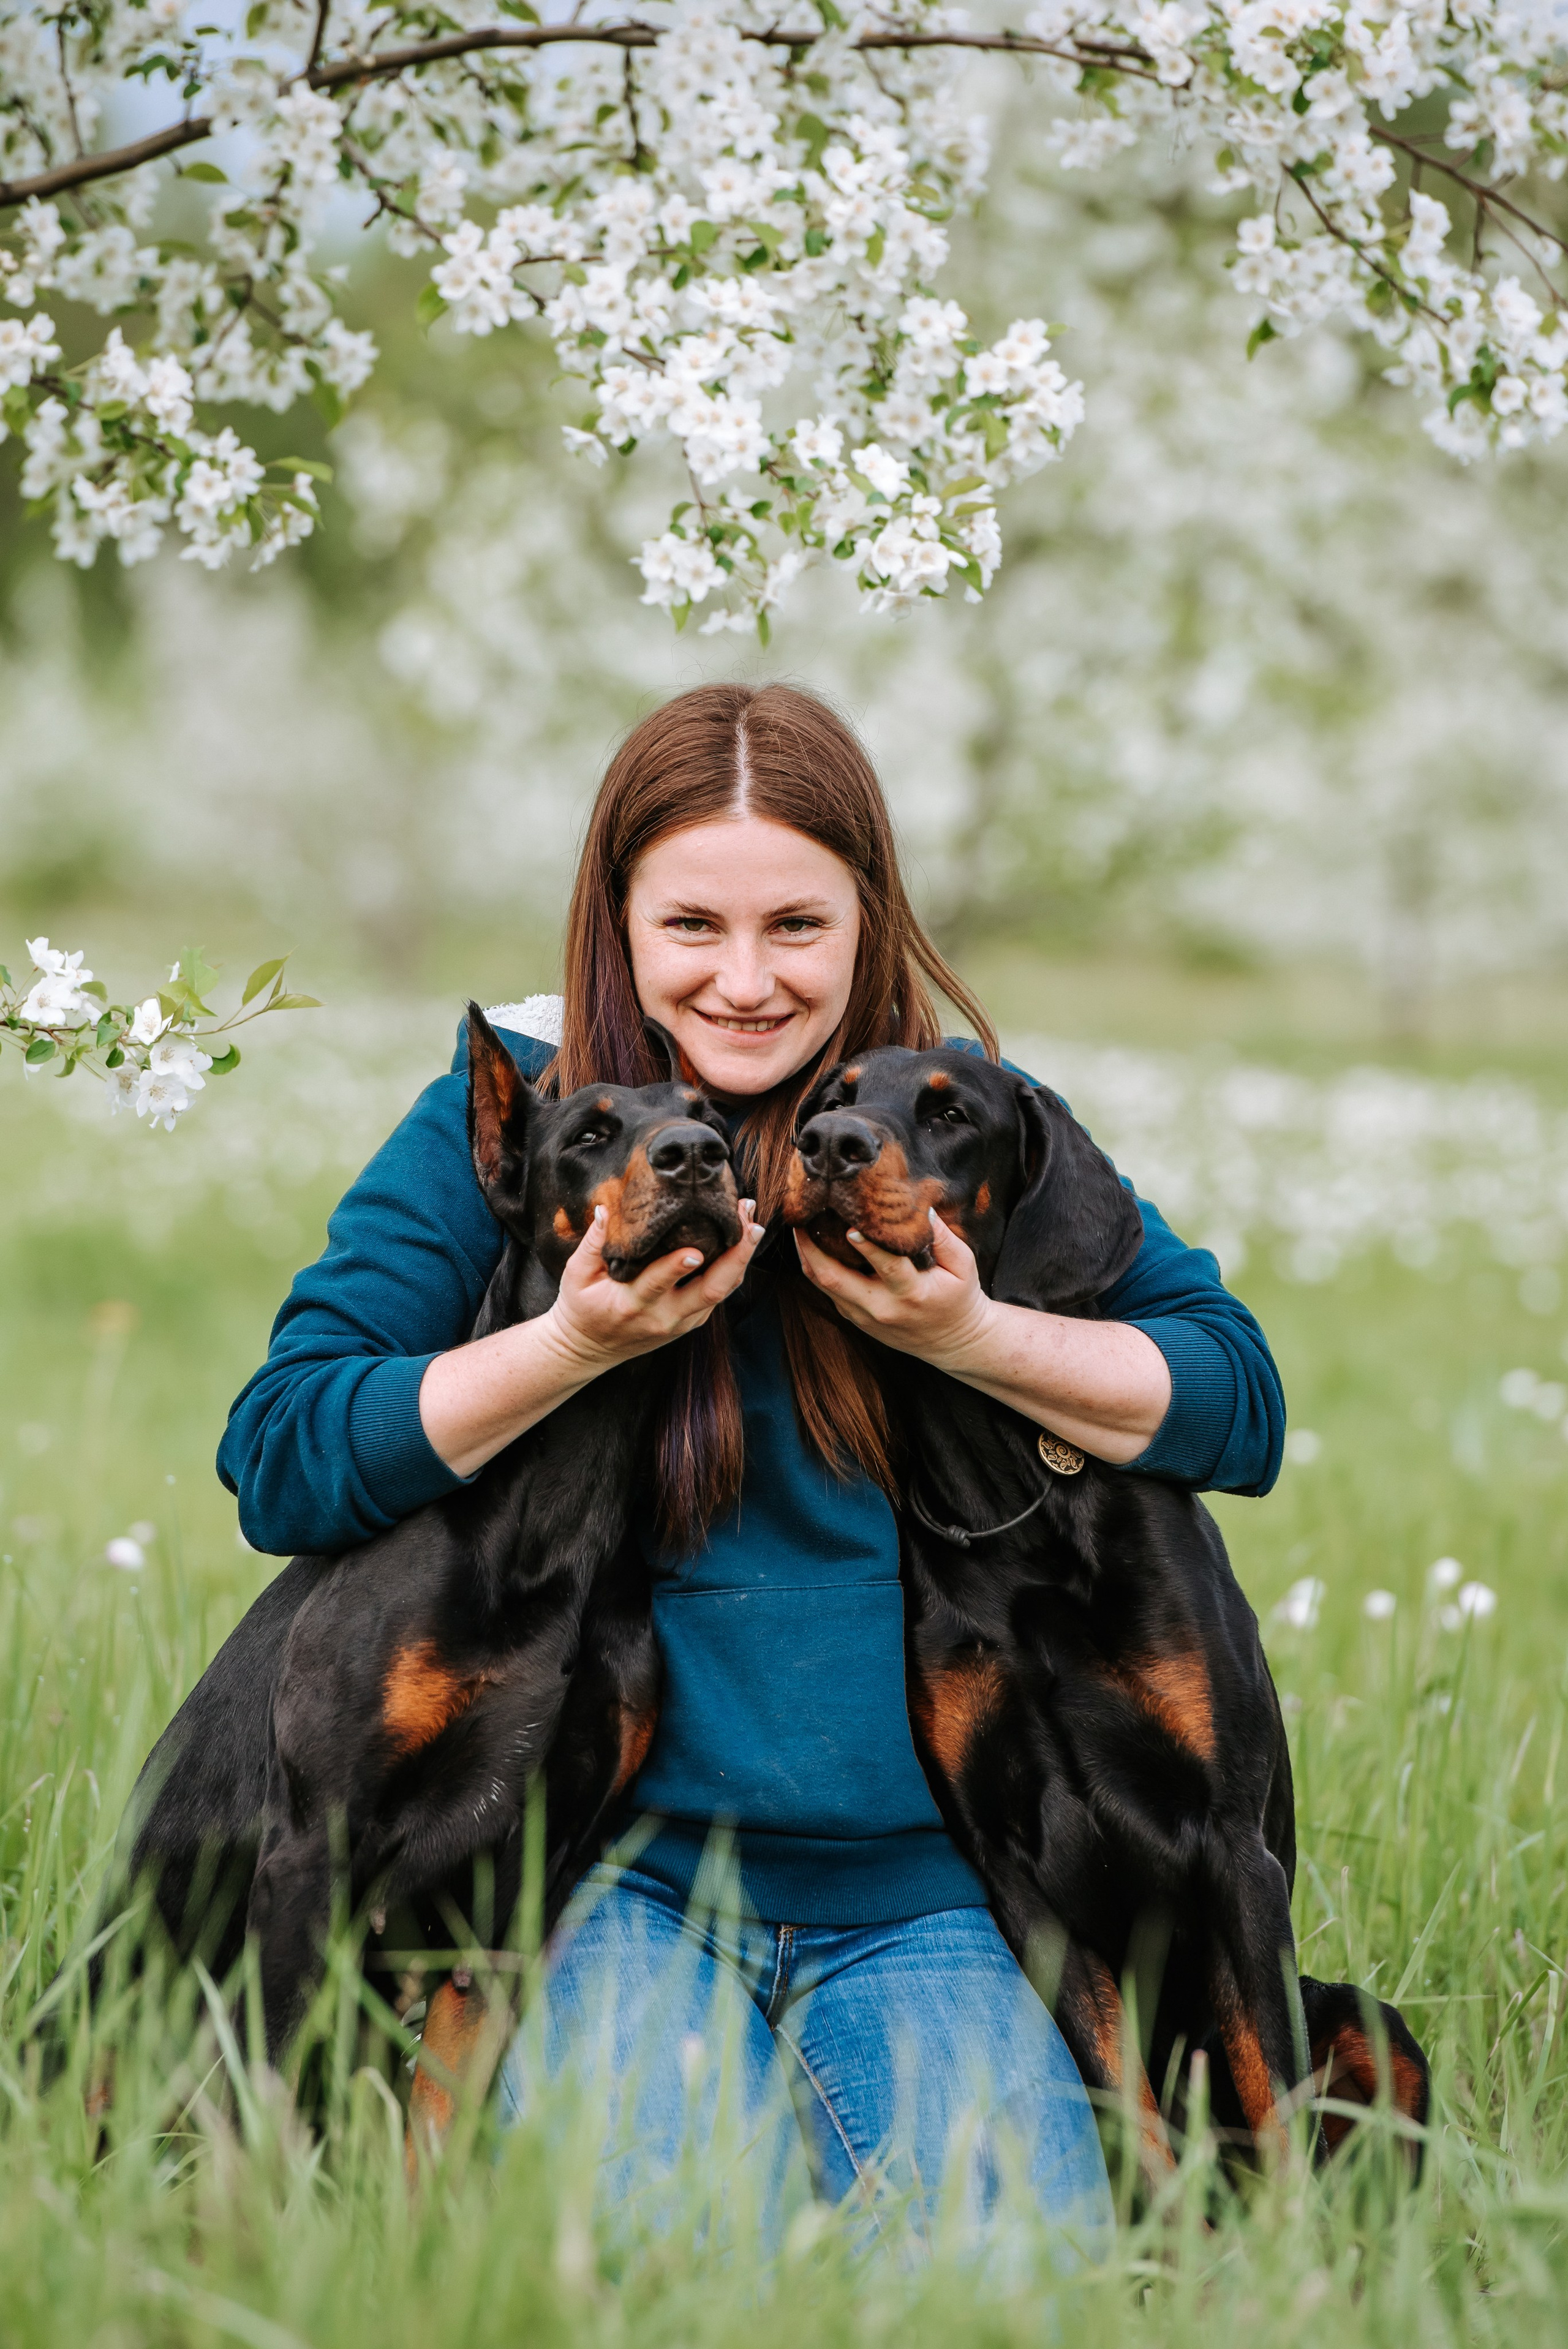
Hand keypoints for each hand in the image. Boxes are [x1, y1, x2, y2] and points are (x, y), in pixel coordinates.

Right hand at [546, 1198, 765, 1372]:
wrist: (588, 1349)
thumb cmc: (581, 1306)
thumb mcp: (576, 1275)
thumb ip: (593, 1243)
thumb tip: (605, 1210)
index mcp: (631, 1303)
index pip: (659, 1283)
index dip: (678, 1266)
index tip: (697, 1249)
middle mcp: (663, 1316)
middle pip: (710, 1290)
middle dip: (736, 1257)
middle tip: (751, 1225)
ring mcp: (681, 1322)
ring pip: (721, 1292)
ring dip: (742, 1259)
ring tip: (752, 1224)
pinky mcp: (690, 1322)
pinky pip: (718, 1295)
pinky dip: (733, 1269)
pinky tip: (741, 1242)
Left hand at [794, 1208, 995, 1371]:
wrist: (953, 1341)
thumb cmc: (959, 1297)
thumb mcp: (964, 1265)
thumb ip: (943, 1236)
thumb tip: (922, 1207)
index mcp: (912, 1293)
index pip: (885, 1266)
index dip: (866, 1245)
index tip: (849, 1224)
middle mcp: (882, 1307)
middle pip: (835, 1278)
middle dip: (812, 1247)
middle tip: (802, 1218)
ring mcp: (864, 1316)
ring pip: (823, 1285)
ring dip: (807, 1255)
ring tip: (800, 1226)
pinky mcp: (855, 1319)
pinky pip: (828, 1291)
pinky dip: (817, 1267)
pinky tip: (813, 1245)